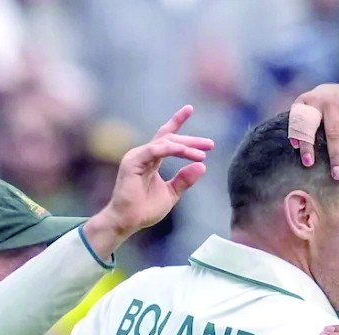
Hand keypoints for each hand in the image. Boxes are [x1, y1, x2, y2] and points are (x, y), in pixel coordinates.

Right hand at [85, 105, 213, 245]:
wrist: (128, 222)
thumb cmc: (145, 209)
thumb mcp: (171, 193)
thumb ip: (184, 179)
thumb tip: (203, 166)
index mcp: (151, 159)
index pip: (166, 137)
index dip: (177, 121)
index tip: (190, 108)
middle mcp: (143, 154)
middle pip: (169, 138)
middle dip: (190, 140)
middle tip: (210, 144)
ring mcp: (137, 156)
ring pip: (165, 143)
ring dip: (186, 146)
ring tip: (202, 153)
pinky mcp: (133, 162)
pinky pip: (155, 150)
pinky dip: (172, 150)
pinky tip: (187, 153)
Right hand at [289, 83, 338, 177]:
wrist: (332, 90)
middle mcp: (334, 102)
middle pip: (334, 132)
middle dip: (336, 155)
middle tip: (337, 175)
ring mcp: (316, 101)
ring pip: (312, 125)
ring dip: (309, 145)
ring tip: (309, 164)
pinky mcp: (301, 102)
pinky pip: (296, 119)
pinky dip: (295, 132)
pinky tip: (294, 147)